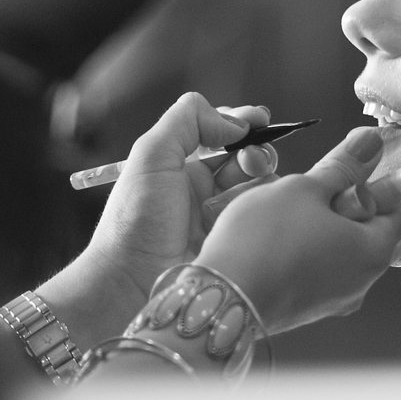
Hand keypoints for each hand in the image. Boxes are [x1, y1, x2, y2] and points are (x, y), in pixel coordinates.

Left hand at [84, 92, 280, 302]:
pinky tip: (260, 208)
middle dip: (256, 149)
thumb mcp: (151, 156)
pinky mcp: (237, 240)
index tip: (261, 119)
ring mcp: (220, 215)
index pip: (217, 133)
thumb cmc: (136, 219)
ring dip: (262, 177)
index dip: (240, 123)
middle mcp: (200, 187)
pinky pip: (262, 215)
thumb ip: (187, 122)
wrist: (134, 280)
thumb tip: (234, 122)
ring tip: (255, 185)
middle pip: (244, 156)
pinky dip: (266, 204)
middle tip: (253, 159)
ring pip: (258, 184)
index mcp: (178, 164)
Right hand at [196, 128, 400, 332]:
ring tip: (285, 218)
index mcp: (377, 250)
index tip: (343, 175)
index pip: (398, 210)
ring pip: (341, 251)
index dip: (373, 185)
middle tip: (308, 195)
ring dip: (321, 229)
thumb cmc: (265, 237)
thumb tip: (373, 140)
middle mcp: (366, 281)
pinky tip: (275, 243)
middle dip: (343, 207)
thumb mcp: (305, 189)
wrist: (222, 297)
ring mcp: (338, 300)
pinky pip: (319, 271)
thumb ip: (343, 166)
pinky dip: (306, 252)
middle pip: (369, 231)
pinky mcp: (311, 310)